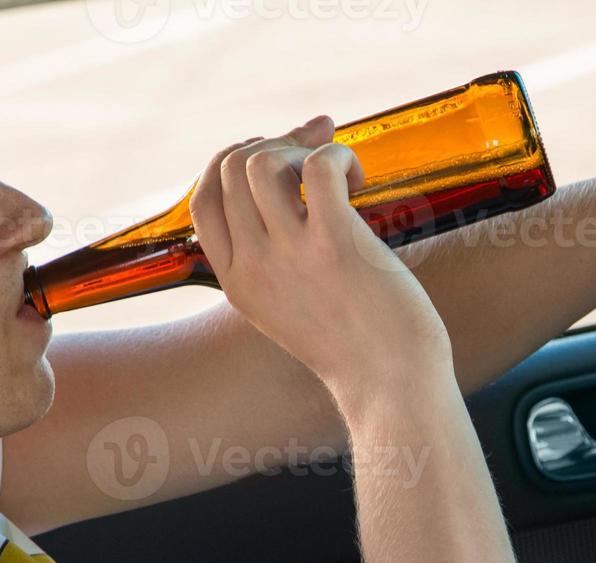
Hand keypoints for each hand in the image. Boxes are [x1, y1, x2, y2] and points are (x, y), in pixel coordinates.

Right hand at [189, 116, 452, 398]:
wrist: (392, 386)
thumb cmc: (357, 344)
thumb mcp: (293, 308)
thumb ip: (275, 261)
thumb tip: (293, 187)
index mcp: (236, 283)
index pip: (203, 199)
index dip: (233, 162)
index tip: (275, 157)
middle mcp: (253, 266)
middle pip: (233, 168)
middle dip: (277, 144)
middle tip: (319, 159)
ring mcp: (290, 255)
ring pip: (262, 161)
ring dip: (302, 149)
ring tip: (338, 176)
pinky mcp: (335, 244)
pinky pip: (319, 166)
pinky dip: (339, 155)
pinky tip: (359, 181)